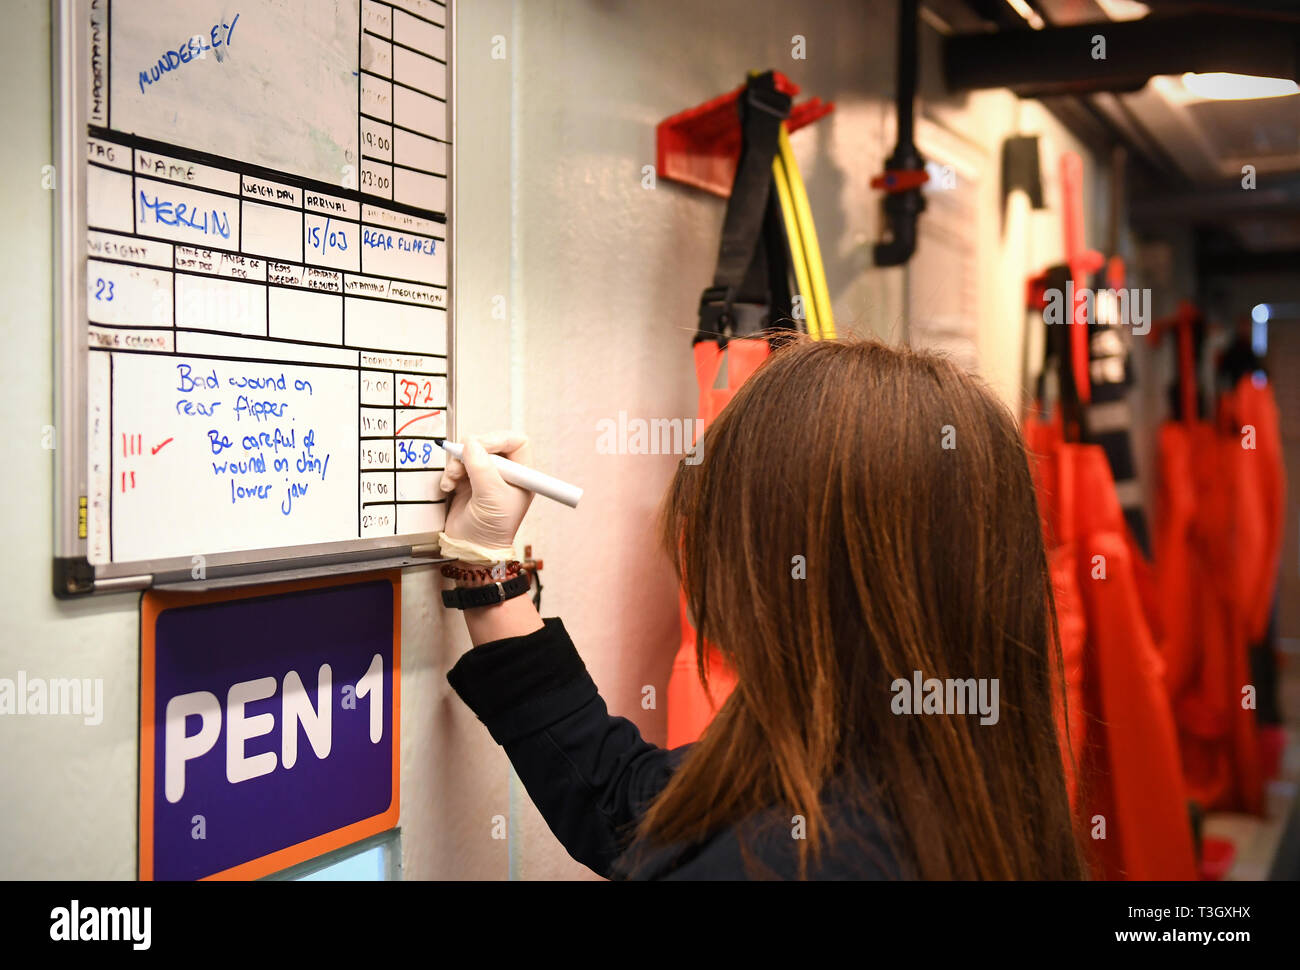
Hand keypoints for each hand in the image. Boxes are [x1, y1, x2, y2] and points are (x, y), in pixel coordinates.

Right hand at [440, 431, 534, 551]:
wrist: (471, 548)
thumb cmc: (493, 529)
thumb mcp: (492, 495)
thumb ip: (482, 466)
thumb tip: (470, 443)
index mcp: (521, 474)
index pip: (515, 442)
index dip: (498, 439)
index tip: (482, 447)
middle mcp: (505, 473)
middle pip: (489, 444)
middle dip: (473, 451)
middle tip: (462, 460)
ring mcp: (485, 477)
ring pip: (470, 453)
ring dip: (458, 463)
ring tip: (454, 479)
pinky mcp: (468, 482)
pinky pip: (457, 466)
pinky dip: (450, 473)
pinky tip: (449, 486)